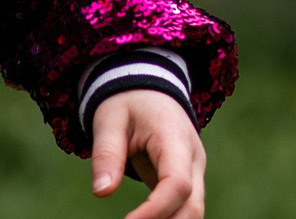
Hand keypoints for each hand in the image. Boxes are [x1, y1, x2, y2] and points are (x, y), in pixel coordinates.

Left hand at [90, 90, 204, 218]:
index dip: (155, 210)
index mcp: (175, 138)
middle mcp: (193, 159)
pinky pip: (183, 208)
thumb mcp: (109, 119)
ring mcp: (193, 171)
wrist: (148, 89)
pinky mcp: (186, 181)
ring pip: (192, 211)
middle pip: (193, 206)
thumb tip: (101, 192)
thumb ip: (107, 153)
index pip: (177, 184)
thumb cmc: (128, 101)